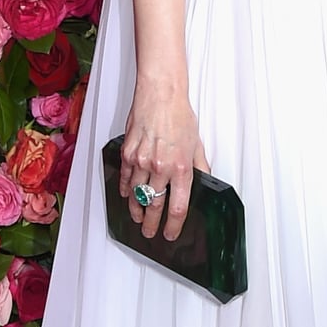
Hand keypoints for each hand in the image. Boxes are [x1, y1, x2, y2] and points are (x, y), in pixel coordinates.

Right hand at [119, 81, 207, 243]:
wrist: (160, 94)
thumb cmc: (178, 114)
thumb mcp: (196, 144)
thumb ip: (199, 167)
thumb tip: (202, 182)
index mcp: (181, 167)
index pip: (177, 207)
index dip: (173, 225)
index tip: (171, 233)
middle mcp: (161, 167)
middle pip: (155, 206)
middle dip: (152, 225)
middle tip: (151, 233)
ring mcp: (141, 161)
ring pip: (137, 195)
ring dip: (137, 211)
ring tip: (138, 219)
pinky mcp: (128, 153)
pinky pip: (124, 178)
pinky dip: (125, 190)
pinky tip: (127, 196)